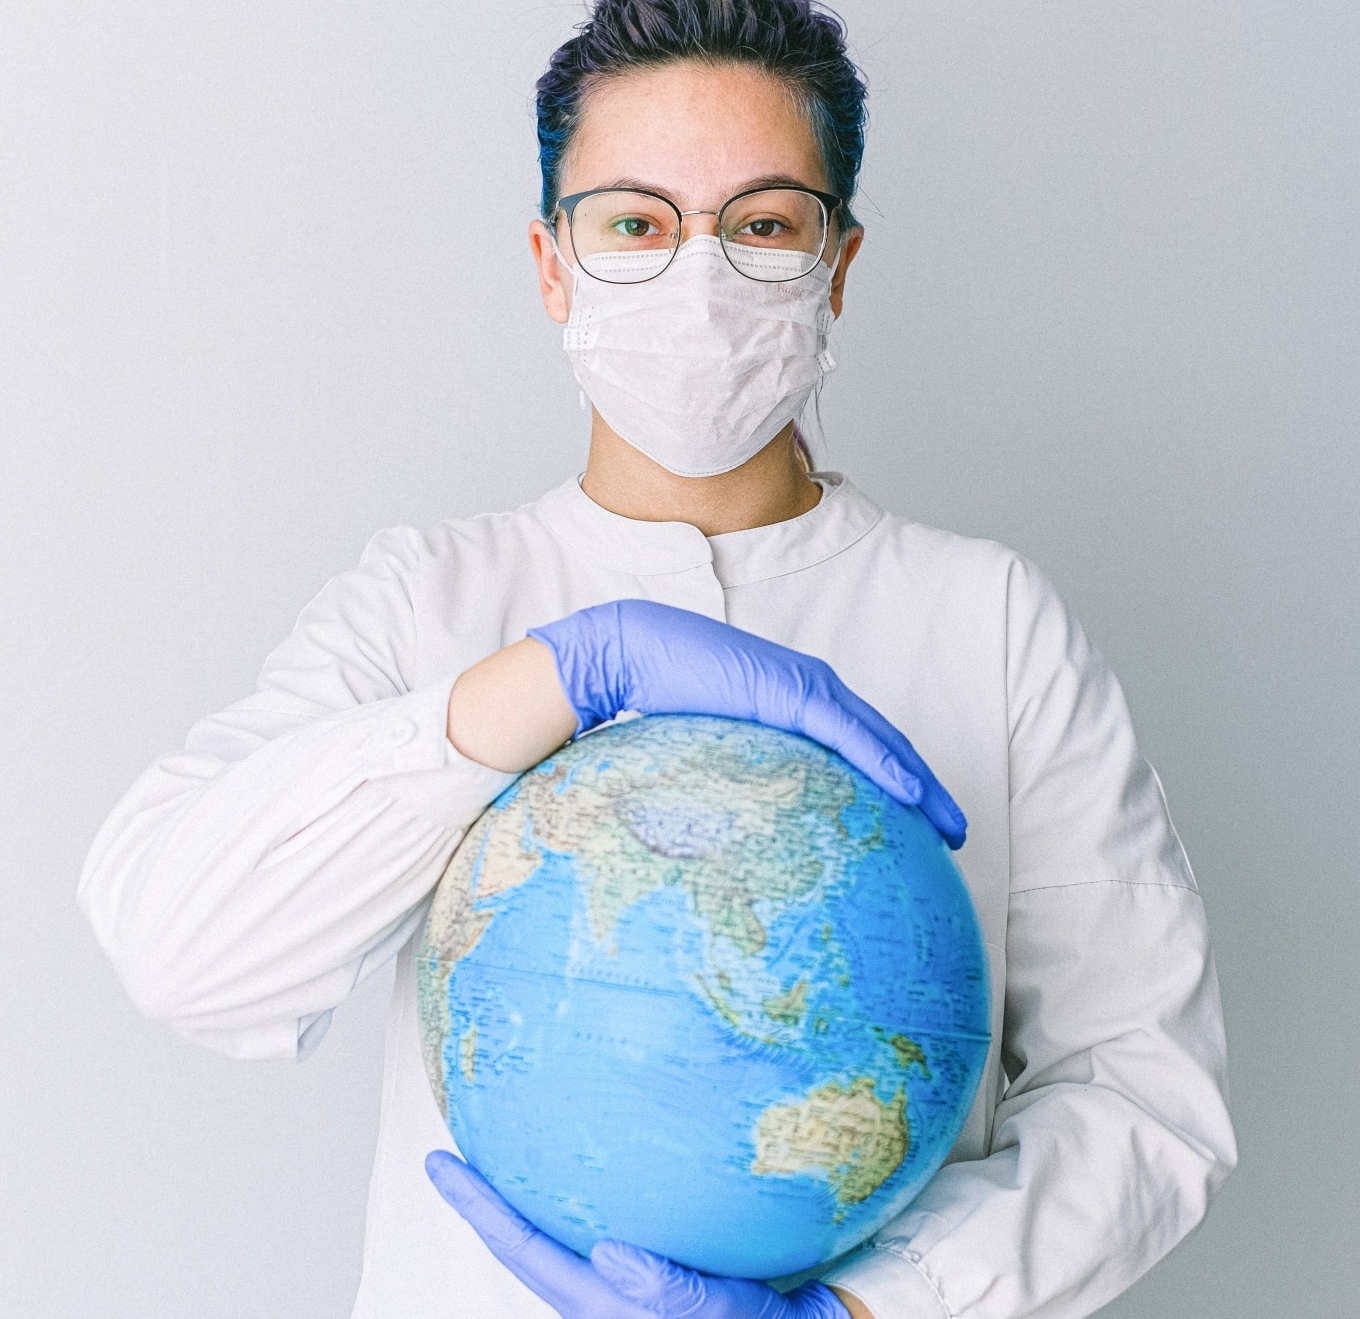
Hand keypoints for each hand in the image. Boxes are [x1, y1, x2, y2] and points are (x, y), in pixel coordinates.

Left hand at [426, 1151, 850, 1317]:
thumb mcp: (729, 1313)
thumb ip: (672, 1291)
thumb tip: (607, 1254)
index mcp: (604, 1306)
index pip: (524, 1249)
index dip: (477, 1204)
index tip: (440, 1160)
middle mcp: (599, 1293)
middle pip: (526, 1238)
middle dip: (488, 1194)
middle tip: (458, 1142)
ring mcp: (617, 1282)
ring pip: (557, 1232)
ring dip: (529, 1192)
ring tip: (516, 1139)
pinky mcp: (646, 1268)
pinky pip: (594, 1224)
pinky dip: (580, 1187)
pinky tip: (603, 1153)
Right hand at [527, 599, 965, 848]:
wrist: (638, 649)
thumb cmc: (667, 696)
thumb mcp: (716, 744)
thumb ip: (738, 773)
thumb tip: (736, 824)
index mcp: (799, 702)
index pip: (862, 745)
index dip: (898, 778)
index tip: (921, 819)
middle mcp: (815, 692)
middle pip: (886, 745)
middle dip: (926, 789)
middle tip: (952, 831)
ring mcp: (809, 689)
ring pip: (882, 742)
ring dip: (920, 784)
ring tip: (947, 824)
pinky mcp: (794, 692)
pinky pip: (852, 736)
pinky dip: (887, 764)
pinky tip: (912, 793)